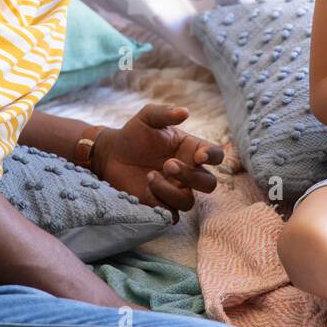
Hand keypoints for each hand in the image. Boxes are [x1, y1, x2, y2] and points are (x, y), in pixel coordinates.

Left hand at [92, 104, 224, 222]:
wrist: (111, 154)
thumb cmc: (134, 134)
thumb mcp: (147, 117)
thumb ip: (165, 113)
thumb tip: (185, 112)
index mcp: (191, 150)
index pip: (216, 156)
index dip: (213, 157)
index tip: (199, 156)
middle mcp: (188, 172)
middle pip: (208, 184)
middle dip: (191, 177)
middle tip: (168, 165)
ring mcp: (175, 190)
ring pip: (188, 202)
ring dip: (170, 191)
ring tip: (150, 176)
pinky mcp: (161, 205)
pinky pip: (170, 214)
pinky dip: (160, 204)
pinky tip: (145, 190)